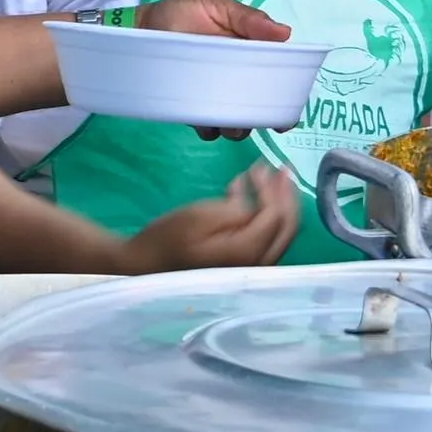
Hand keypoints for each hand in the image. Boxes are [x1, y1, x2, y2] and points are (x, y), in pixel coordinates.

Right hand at [121, 164, 299, 271]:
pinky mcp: (243, 265)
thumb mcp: (200, 215)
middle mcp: (258, 263)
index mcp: (247, 251)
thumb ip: (237, 209)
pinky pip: (266, 239)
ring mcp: (252, 267)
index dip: (273, 188)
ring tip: (272, 179)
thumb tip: (256, 203)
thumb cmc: (168, 237)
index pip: (275, 216)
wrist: (145, 264)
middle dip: (286, 195)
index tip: (260, 165)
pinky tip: (251, 199)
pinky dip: (265, 216)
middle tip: (283, 167)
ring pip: (279, 234)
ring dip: (278, 204)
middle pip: (286, 227)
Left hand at [136, 0, 291, 135]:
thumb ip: (248, 19)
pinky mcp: (191, 107)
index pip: (275, 81)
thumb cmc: (182, 14)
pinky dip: (210, 130)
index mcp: (250, 56)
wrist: (141, 28)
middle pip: (259, 109)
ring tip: (228, 122)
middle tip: (252, 117)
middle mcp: (235, 81)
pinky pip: (206, 128)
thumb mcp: (218, 7)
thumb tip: (286, 33)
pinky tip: (204, 121)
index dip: (286, 100)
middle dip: (261, 119)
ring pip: (235, 124)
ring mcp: (213, 96)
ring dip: (237, 129)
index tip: (289, 113)